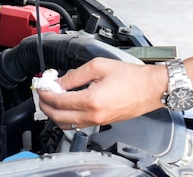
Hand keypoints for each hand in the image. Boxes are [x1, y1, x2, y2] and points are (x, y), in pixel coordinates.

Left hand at [37, 58, 165, 128]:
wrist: (152, 88)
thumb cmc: (132, 76)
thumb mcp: (98, 66)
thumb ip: (74, 75)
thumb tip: (58, 81)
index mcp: (91, 100)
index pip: (58, 100)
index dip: (45, 93)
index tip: (40, 86)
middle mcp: (94, 115)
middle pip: (58, 117)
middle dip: (45, 105)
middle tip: (41, 94)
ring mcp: (98, 122)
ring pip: (66, 124)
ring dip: (54, 113)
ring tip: (50, 99)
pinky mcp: (103, 122)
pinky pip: (78, 124)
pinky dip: (67, 116)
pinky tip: (65, 105)